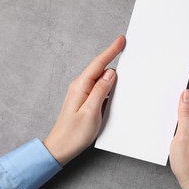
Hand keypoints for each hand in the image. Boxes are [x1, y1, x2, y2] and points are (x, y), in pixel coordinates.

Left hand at [43, 36, 124, 165]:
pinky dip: (110, 86)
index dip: (111, 50)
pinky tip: (117, 90)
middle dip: (114, 58)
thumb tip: (111, 73)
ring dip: (113, 75)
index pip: (98, 64)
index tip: (121, 40)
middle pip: (100, 68)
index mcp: (81, 86)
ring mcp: (83, 93)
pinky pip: (100, 88)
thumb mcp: (91, 111)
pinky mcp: (86, 100)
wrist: (61, 148)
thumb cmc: (74, 133)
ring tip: (126, 71)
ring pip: (101, 79)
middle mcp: (80, 86)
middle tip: (128, 51)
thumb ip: (101, 90)